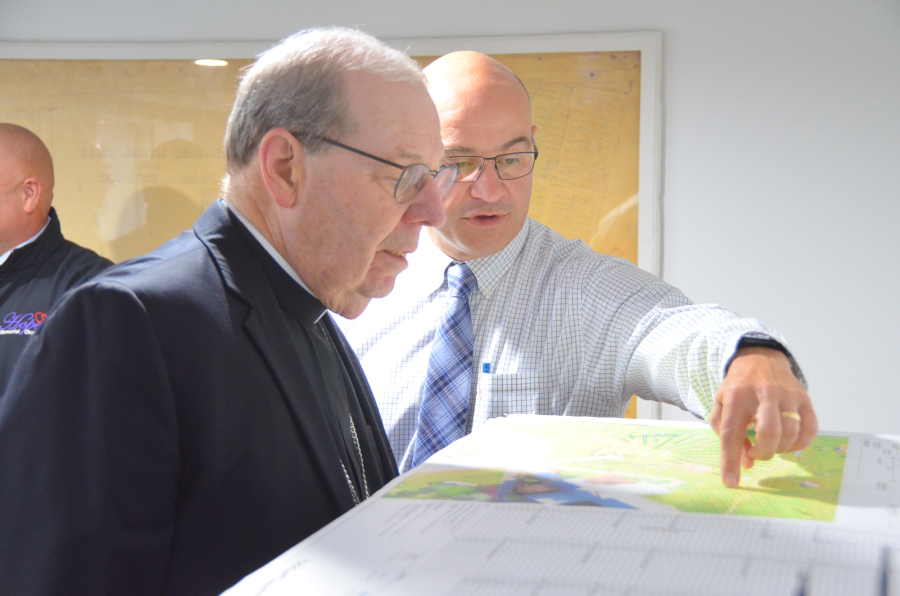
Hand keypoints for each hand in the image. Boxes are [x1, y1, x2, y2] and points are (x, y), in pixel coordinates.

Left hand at [709, 346, 816, 488]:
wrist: (760, 358)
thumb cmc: (738, 388)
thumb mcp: (721, 404)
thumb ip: (726, 434)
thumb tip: (745, 462)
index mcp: (736, 396)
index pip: (731, 434)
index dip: (730, 461)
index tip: (730, 483)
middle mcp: (763, 394)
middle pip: (768, 432)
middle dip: (762, 453)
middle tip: (756, 454)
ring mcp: (787, 395)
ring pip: (790, 433)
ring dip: (779, 449)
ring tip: (769, 445)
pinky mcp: (805, 398)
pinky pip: (809, 430)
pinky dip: (799, 444)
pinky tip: (787, 442)